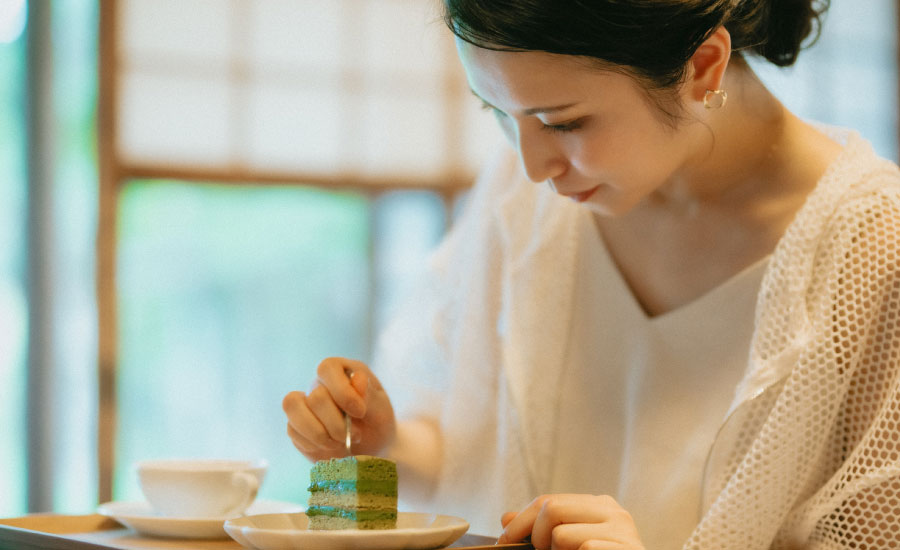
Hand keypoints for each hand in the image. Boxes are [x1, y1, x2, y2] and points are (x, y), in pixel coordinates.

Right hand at [282, 357, 395, 461]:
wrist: (371, 450)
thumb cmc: (377, 425)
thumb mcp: (381, 411)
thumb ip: (370, 395)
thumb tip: (357, 378)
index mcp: (342, 371)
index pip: (328, 368)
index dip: (342, 391)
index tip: (360, 413)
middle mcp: (320, 384)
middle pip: (316, 397)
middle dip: (337, 424)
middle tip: (356, 436)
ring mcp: (305, 404)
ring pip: (293, 407)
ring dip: (319, 433)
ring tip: (340, 443)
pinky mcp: (296, 425)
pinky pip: (292, 430)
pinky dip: (313, 444)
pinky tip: (330, 448)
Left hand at [498, 494, 644, 549]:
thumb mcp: (568, 545)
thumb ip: (541, 531)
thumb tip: (507, 518)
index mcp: (598, 506)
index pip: (547, 500)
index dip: (520, 522)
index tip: (504, 541)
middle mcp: (613, 511)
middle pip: (551, 508)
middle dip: (535, 536)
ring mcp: (623, 531)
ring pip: (561, 534)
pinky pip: (585, 549)